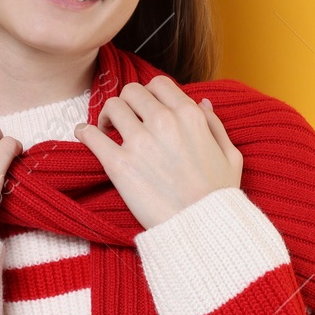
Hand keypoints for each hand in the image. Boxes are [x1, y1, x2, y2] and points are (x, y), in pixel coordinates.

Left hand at [73, 76, 242, 229]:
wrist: (201, 230)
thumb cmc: (219, 196)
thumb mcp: (231, 156)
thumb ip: (215, 125)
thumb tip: (202, 102)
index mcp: (190, 116)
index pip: (159, 84)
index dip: (151, 93)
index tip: (147, 107)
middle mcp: (164, 122)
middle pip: (132, 91)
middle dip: (128, 102)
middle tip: (125, 118)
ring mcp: (139, 142)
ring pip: (111, 107)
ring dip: (107, 115)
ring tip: (107, 129)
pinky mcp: (118, 164)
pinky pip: (91, 135)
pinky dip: (84, 132)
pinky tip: (85, 135)